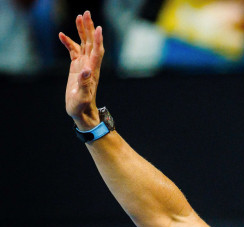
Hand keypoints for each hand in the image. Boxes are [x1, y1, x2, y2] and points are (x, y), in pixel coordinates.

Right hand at [59, 11, 103, 129]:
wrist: (81, 112)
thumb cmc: (82, 107)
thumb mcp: (82, 96)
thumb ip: (85, 83)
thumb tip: (87, 70)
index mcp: (93, 71)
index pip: (97, 52)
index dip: (97, 40)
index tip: (98, 28)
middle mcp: (90, 66)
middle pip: (91, 43)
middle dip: (89, 28)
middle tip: (86, 13)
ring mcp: (83, 65)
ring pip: (84, 44)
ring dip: (82, 31)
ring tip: (79, 16)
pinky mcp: (77, 68)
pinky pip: (74, 51)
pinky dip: (69, 42)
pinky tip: (62, 35)